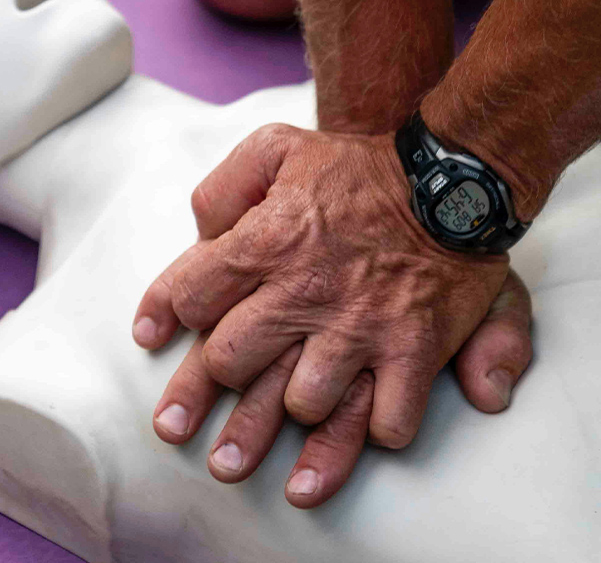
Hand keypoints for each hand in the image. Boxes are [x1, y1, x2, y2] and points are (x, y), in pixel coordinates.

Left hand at [133, 124, 533, 505]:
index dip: (166, 313)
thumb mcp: (277, 147)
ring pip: (304, 405)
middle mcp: (307, 292)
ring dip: (284, 422)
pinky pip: (387, 420)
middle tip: (180, 424)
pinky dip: (373, 435)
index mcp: (268, 241)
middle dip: (205, 393)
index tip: (148, 336)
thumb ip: (224, 185)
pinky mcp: (414, 351)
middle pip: (232, 362)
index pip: (194, 293)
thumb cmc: (358, 167)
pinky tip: (358, 436)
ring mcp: (361, 328)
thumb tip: (198, 234)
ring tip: (253, 453)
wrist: (451, 175)